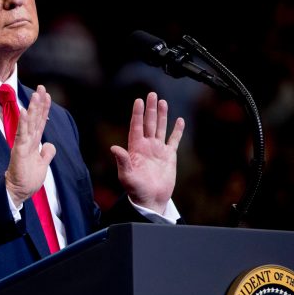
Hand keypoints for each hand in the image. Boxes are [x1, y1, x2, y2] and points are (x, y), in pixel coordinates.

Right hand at [4, 85, 55, 206]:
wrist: (18, 192)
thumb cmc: (28, 180)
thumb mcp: (43, 165)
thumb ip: (46, 154)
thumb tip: (50, 145)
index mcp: (34, 143)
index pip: (40, 122)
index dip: (44, 109)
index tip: (47, 95)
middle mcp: (29, 141)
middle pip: (35, 118)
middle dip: (39, 102)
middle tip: (41, 87)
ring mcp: (23, 144)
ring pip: (29, 123)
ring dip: (32, 108)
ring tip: (35, 94)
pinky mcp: (18, 150)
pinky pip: (21, 134)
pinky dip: (23, 122)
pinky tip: (24, 111)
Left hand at [110, 91, 184, 213]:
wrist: (150, 200)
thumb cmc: (135, 190)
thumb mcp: (126, 175)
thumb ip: (122, 161)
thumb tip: (114, 148)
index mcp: (135, 148)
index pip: (136, 126)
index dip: (137, 114)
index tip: (138, 100)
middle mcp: (146, 146)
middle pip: (149, 123)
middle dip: (150, 109)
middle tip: (151, 94)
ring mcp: (157, 150)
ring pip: (160, 128)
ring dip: (161, 115)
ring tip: (162, 101)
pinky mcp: (168, 156)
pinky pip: (173, 140)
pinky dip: (177, 130)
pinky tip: (179, 120)